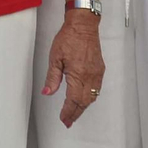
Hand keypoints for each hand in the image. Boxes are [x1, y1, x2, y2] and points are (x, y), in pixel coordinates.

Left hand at [41, 13, 103, 127]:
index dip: (68, 112)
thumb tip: (47, 92)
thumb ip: (52, 78)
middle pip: (84, 101)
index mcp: (78, 74)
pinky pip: (97, 88)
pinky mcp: (100, 68)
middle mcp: (90, 75)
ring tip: (75, 114)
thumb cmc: (69, 38)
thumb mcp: (55, 58)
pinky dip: (91, 97)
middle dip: (76, 113)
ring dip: (84, 107)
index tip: (63, 119)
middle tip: (68, 121)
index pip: (73, 100)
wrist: (83, 26)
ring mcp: (96, 72)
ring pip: (92, 96)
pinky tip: (86, 99)